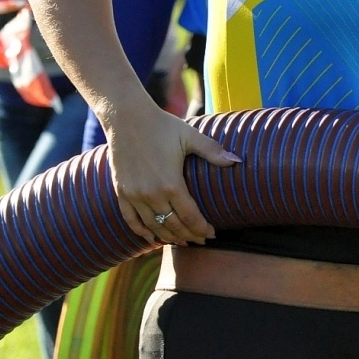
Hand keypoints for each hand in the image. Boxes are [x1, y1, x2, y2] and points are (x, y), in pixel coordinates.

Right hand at [104, 104, 240, 246]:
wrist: (126, 117)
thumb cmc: (161, 125)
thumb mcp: (190, 135)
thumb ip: (212, 151)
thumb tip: (237, 161)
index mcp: (171, 183)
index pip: (190, 217)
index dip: (202, 229)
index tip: (211, 234)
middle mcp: (151, 194)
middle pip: (173, 226)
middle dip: (189, 236)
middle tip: (200, 240)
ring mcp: (134, 195)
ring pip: (153, 227)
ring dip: (169, 237)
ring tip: (182, 241)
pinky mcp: (121, 192)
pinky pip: (131, 220)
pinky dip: (142, 232)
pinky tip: (152, 238)